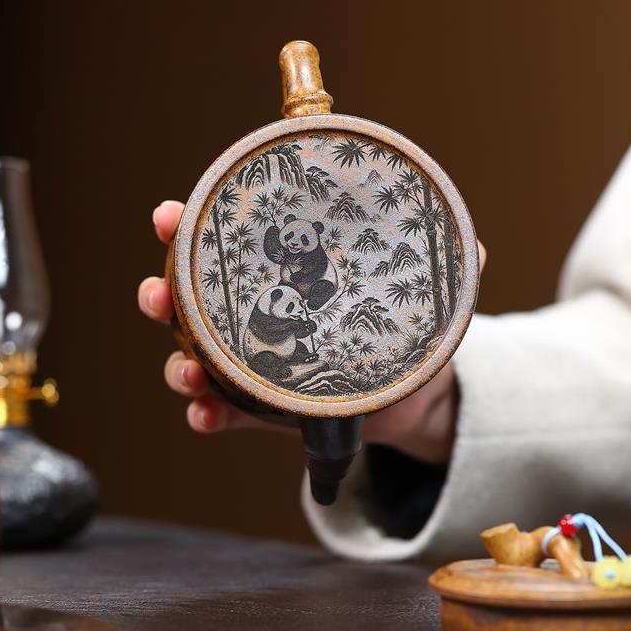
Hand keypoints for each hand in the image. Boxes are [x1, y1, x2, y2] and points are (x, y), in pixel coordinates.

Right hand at [138, 201, 486, 464]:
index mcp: (280, 274)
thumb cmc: (397, 322)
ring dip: (176, 363)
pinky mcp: (264, 410)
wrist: (411, 390)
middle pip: (189, 300)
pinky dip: (207, 415)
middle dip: (161, 294)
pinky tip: (203, 415)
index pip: (223, 244)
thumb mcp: (415, 289)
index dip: (186, 226)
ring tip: (182, 370)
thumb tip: (474, 244)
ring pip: (195, 359)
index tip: (169, 214)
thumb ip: (440, 265)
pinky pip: (224, 413)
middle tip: (155, 292)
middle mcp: (255, 314)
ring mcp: (253, 364)